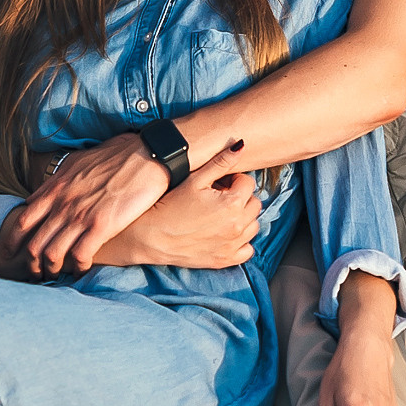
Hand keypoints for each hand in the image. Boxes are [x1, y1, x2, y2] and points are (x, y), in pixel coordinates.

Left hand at [8, 130, 240, 274]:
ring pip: (53, 254)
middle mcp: (63, 204)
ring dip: (53, 270)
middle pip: (34, 244)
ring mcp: (81, 215)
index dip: (13, 242)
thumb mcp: (76, 163)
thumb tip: (45, 190)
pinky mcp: (102, 225)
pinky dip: (78, 268)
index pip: (23, 221)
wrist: (145, 154)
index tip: (14, 253)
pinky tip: (82, 270)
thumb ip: (58, 180)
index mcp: (55, 189)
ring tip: (58, 275)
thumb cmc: (114, 156)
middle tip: (36, 273)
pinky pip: (80, 255)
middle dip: (31, 264)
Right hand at [122, 168, 264, 268]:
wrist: (151, 236)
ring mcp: (233, 245)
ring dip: (243, 218)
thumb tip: (241, 146)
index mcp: (232, 203)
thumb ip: (221, 162)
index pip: (248, 183)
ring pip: (253, 225)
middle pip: (254, 204)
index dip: (233, 180)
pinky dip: (241, 241)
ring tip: (221, 214)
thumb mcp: (195, 180)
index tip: (219, 184)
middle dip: (240, 197)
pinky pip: (248, 249)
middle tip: (219, 198)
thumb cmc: (170, 206)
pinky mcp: (226, 260)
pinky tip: (224, 234)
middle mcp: (237, 225)